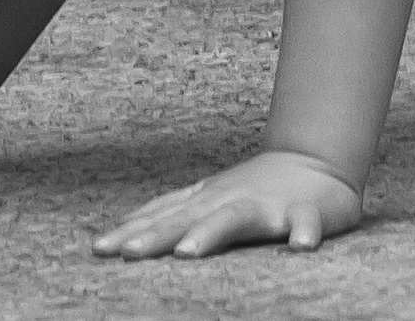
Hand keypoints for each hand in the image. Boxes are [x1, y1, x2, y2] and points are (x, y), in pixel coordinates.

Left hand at [92, 150, 362, 258]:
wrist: (316, 162)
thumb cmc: (253, 189)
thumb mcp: (205, 199)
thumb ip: (168, 214)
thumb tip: (118, 235)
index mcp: (205, 201)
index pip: (161, 217)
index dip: (130, 233)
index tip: (98, 250)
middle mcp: (230, 201)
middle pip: (187, 218)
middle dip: (156, 235)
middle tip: (128, 254)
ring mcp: (267, 206)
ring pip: (235, 218)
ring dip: (210, 233)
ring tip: (187, 252)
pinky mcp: (306, 212)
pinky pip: (306, 222)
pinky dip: (304, 233)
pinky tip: (300, 247)